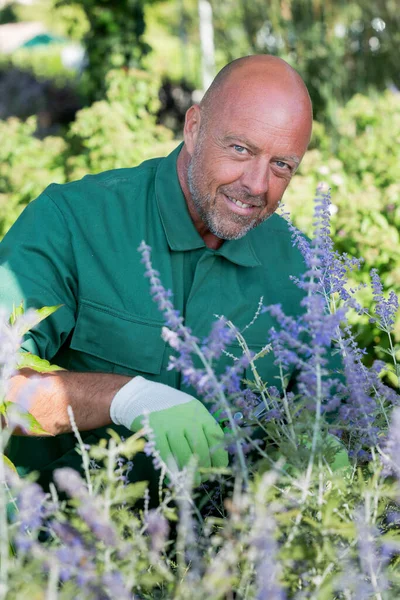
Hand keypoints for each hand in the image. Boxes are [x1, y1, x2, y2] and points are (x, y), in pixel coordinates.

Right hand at [110, 377, 227, 478]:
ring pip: (185, 456)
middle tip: (205, 478)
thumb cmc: (172, 408)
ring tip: (194, 482)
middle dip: (205, 468)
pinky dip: (172, 471)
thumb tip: (215, 457)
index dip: (220, 455)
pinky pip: (166, 457)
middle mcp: (187, 419)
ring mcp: (170, 426)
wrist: (143, 396)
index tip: (219, 467)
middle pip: (201, 449)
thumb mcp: (191, 411)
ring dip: (191, 474)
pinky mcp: (155, 434)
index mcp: (199, 412)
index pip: (216, 437)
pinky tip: (176, 478)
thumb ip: (202, 429)